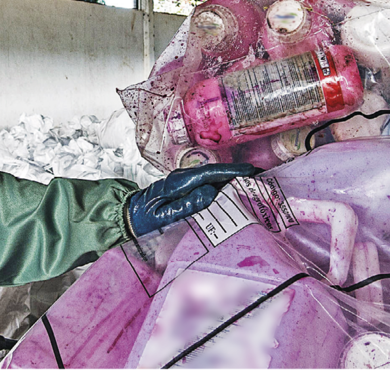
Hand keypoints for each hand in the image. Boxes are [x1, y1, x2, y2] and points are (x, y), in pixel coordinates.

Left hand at [125, 163, 260, 235]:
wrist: (127, 217)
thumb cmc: (143, 219)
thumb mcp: (164, 215)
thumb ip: (187, 205)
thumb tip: (210, 194)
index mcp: (179, 182)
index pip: (210, 173)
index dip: (232, 171)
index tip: (251, 171)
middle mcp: (183, 179)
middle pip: (216, 174)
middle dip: (239, 175)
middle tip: (262, 178)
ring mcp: (184, 184)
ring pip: (214, 180)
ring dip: (233, 182)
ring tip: (255, 186)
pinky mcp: (185, 191)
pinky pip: (208, 187)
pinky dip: (224, 189)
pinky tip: (235, 195)